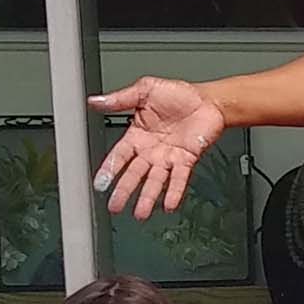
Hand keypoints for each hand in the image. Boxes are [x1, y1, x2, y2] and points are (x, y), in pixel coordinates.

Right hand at [90, 77, 222, 219]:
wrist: (208, 99)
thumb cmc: (179, 95)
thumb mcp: (144, 90)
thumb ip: (120, 99)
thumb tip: (95, 101)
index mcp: (137, 135)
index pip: (118, 156)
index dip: (108, 169)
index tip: (100, 184)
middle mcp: (151, 150)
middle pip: (134, 174)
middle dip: (124, 191)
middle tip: (115, 206)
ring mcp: (168, 157)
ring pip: (155, 181)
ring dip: (147, 197)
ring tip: (140, 214)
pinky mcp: (187, 160)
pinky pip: (179, 179)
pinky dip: (174, 192)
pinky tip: (168, 204)